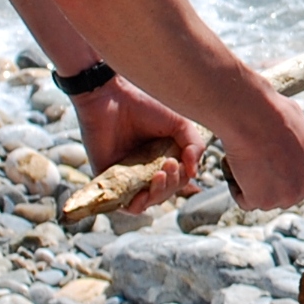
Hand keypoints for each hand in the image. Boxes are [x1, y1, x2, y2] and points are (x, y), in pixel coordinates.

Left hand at [71, 77, 207, 213]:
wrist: (110, 97)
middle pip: (164, 193)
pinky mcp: (108, 180)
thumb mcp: (180, 124)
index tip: (182, 162)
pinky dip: (136, 205)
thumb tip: (195, 173)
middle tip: (168, 165)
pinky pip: (122, 205)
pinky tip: (143, 194)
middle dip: (172, 185)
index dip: (183, 178)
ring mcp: (127, 176)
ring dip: (157, 194)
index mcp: (162, 158)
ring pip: (146, 202)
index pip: (178, 180)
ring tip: (158, 175)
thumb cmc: (144, 105)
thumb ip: (195, 145)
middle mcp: (145, 170)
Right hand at [213, 74, 303, 211]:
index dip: (300, 182)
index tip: (287, 175)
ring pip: (268, 199)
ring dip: (257, 186)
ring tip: (249, 162)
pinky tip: (238, 170)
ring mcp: (286, 196)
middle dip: (277, 185)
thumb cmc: (274, 114)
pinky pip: (247, 201)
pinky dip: (239, 189)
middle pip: (291, 195)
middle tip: (262, 165)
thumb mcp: (302, 127)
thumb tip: (296, 146)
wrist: (252, 117)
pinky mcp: (262, 201)